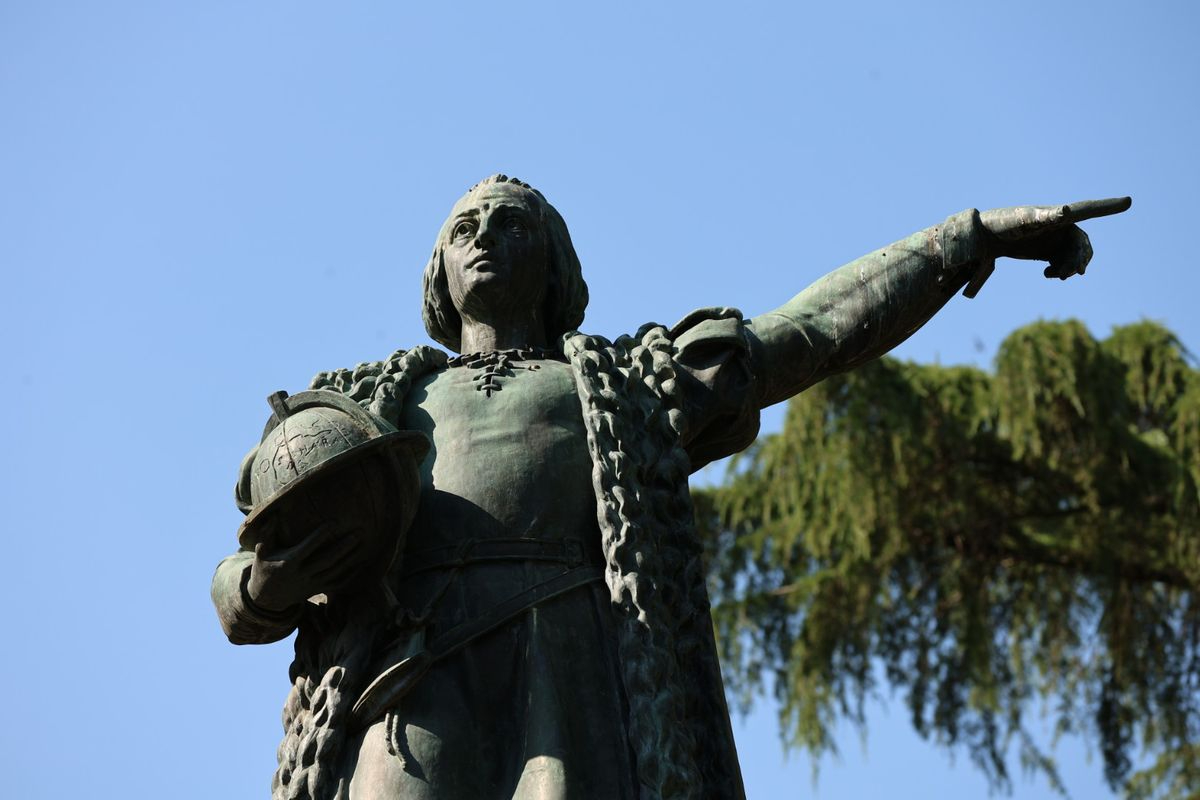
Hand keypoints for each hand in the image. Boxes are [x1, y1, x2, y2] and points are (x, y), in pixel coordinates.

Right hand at [245, 520, 364, 612]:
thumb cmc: (264, 569)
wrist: (266, 599)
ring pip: (335, 571)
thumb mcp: (261, 552)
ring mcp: (311, 584)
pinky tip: (361, 563)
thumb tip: (274, 515)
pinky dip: (350, 574)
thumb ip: (267, 534)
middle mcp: (302, 574)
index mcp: (289, 563)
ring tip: (363, 543)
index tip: (333, 522)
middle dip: (343, 547)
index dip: (320, 535)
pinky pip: (337, 584)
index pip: (307, 548)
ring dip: (350, 558)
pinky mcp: (317, 590)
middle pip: (327, 560)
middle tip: (358, 533)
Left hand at [979, 197, 1130, 280]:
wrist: (985, 237)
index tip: (1129, 201)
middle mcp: (1060, 225)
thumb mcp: (1024, 220)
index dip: (1108, 206)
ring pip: (1074, 255)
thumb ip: (1044, 216)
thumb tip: (1064, 210)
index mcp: (1059, 214)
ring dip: (1070, 267)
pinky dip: (1060, 270)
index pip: (1088, 209)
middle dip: (1080, 258)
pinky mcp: (1046, 250)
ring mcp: (1054, 238)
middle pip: (1082, 243)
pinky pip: (1063, 262)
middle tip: (1071, 274)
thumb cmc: (1004, 224)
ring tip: (1056, 276)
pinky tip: (1048, 275)